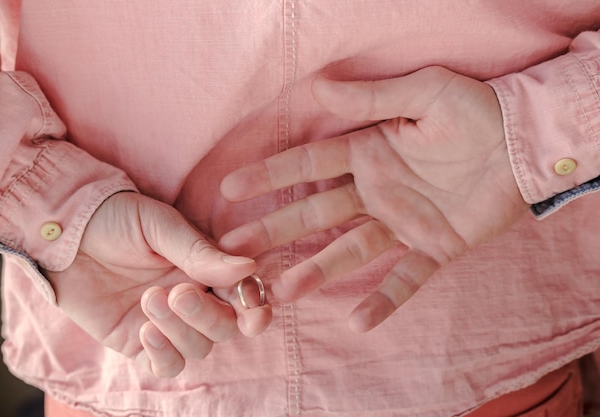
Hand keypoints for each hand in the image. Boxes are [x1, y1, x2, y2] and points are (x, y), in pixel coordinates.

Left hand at [45, 192, 271, 377]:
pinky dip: (164, 356)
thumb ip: (200, 252)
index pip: (244, 296)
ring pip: (199, 348)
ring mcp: (168, 324)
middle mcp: (195, 298)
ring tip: (149, 299)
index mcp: (208, 267)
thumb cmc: (115, 218)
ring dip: (180, 330)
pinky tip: (145, 331)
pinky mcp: (139, 343)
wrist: (65, 232)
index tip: (251, 311)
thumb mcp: (159, 225)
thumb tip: (249, 269)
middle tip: (178, 293)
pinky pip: (166, 366)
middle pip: (225, 328)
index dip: (255, 308)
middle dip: (208, 316)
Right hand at [219, 66, 527, 331]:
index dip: (270, 176)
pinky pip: (406, 278)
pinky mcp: (435, 247)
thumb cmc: (474, 111)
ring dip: (317, 271)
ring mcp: (403, 223)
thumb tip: (318, 85)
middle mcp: (377, 192)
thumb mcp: (421, 94)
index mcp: (369, 154)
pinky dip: (384, 299)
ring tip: (282, 292)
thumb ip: (371, 99)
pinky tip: (357, 322)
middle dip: (276, 232)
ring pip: (350, 251)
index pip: (309, 166)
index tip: (232, 189)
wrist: (525, 141)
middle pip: (317, 215)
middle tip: (236, 250)